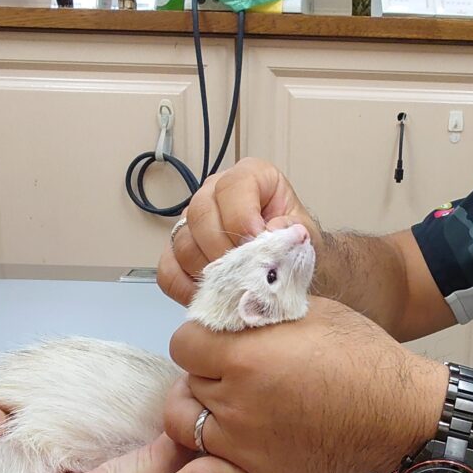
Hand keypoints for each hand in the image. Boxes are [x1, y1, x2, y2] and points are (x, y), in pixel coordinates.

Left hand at [138, 298, 447, 472]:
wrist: (400, 412)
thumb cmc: (363, 355)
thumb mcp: (312, 312)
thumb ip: (262, 313)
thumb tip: (234, 309)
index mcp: (244, 356)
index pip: (184, 344)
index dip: (202, 342)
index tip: (220, 344)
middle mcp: (234, 402)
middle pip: (185, 383)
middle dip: (205, 375)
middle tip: (236, 376)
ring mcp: (240, 445)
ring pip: (184, 425)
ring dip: (196, 414)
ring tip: (221, 409)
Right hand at [159, 157, 321, 305]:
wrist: (288, 266)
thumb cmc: (295, 243)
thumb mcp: (304, 234)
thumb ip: (292, 230)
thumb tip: (271, 232)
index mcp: (250, 177)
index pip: (233, 187)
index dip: (242, 218)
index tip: (257, 244)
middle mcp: (215, 192)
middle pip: (200, 213)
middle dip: (223, 249)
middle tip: (245, 272)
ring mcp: (192, 222)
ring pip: (182, 242)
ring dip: (207, 271)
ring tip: (234, 285)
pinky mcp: (178, 252)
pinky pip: (168, 269)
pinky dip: (185, 288)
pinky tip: (212, 295)